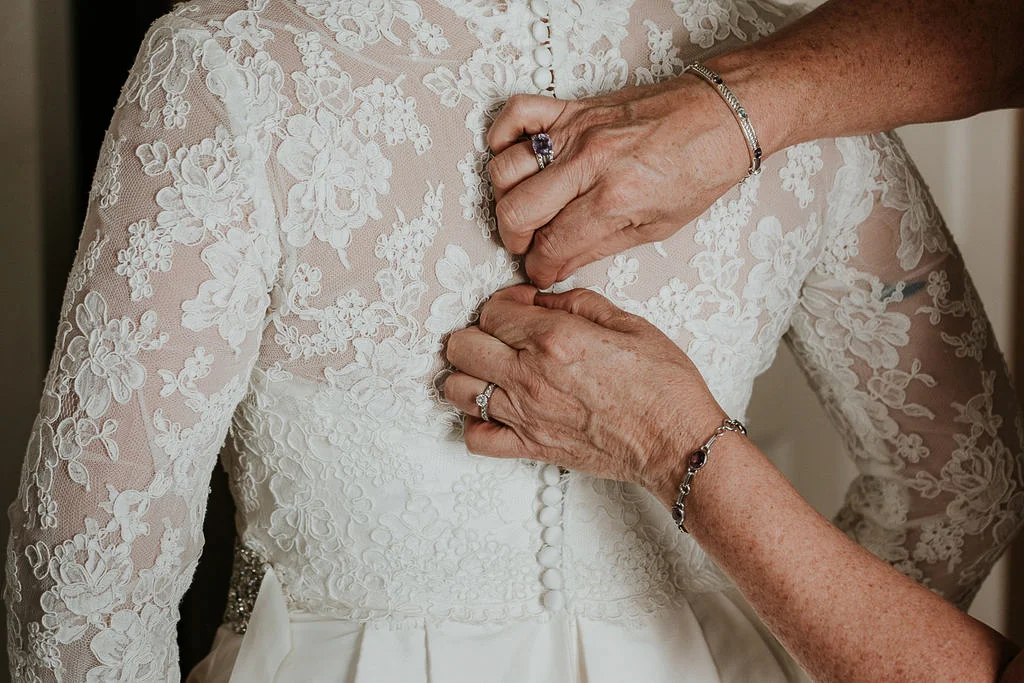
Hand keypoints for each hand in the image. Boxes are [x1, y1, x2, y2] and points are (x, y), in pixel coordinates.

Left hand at [443, 284, 725, 503]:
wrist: (676, 443)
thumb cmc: (663, 387)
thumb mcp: (630, 324)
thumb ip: (580, 303)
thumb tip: (544, 298)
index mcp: (555, 338)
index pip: (492, 310)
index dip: (504, 303)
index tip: (522, 307)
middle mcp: (531, 375)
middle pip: (461, 346)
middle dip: (477, 333)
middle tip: (502, 336)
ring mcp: (525, 414)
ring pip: (457, 389)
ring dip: (469, 374)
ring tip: (493, 371)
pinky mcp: (530, 447)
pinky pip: (476, 437)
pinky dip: (475, 422)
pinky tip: (495, 410)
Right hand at [486, 76, 751, 287]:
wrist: (722, 117)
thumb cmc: (699, 169)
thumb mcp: (657, 226)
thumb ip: (599, 247)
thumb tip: (559, 265)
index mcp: (615, 198)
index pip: (552, 245)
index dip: (539, 268)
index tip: (540, 273)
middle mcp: (590, 162)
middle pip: (517, 211)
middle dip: (515, 241)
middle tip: (528, 248)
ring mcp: (577, 129)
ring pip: (505, 169)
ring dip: (506, 199)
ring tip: (525, 211)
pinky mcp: (573, 106)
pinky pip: (516, 114)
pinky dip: (502, 137)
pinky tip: (516, 160)